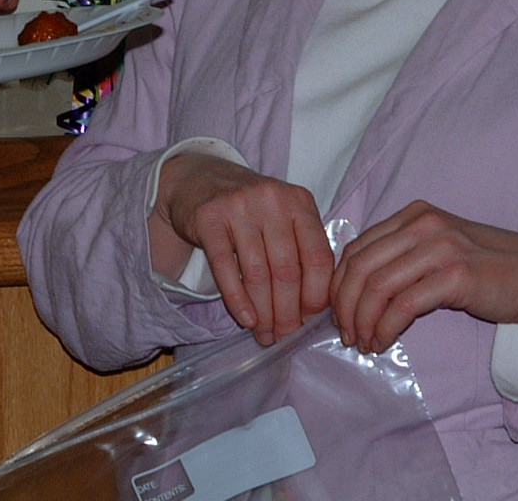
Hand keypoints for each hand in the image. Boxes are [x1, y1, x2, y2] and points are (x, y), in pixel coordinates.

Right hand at [153, 153, 332, 345]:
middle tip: (284, 337)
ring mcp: (239, 207)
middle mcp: (273, 200)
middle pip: (287, 270)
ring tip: (264, 334)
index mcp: (300, 202)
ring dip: (263, 312)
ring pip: (257, 273)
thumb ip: (301, 252)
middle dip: (288, 313)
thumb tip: (313, 310)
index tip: (310, 321)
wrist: (200, 179)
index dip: (316, 296)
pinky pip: (226, 267)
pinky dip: (237, 299)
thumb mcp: (284, 219)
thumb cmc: (251, 209)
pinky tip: (246, 319)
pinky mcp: (209, 218)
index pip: (318, 257)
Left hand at [329, 201, 517, 353]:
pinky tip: (383, 342)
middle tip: (346, 335)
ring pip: (377, 285)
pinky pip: (404, 305)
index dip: (339, 284)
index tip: (338, 314)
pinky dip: (385, 327)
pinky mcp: (456, 274)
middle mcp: (423, 224)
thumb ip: (403, 257)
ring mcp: (440, 246)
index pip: (357, 247)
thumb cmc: (488, 269)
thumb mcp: (438, 251)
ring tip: (363, 343)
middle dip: (345, 306)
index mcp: (414, 215)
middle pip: (360, 266)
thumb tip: (356, 289)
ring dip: (363, 320)